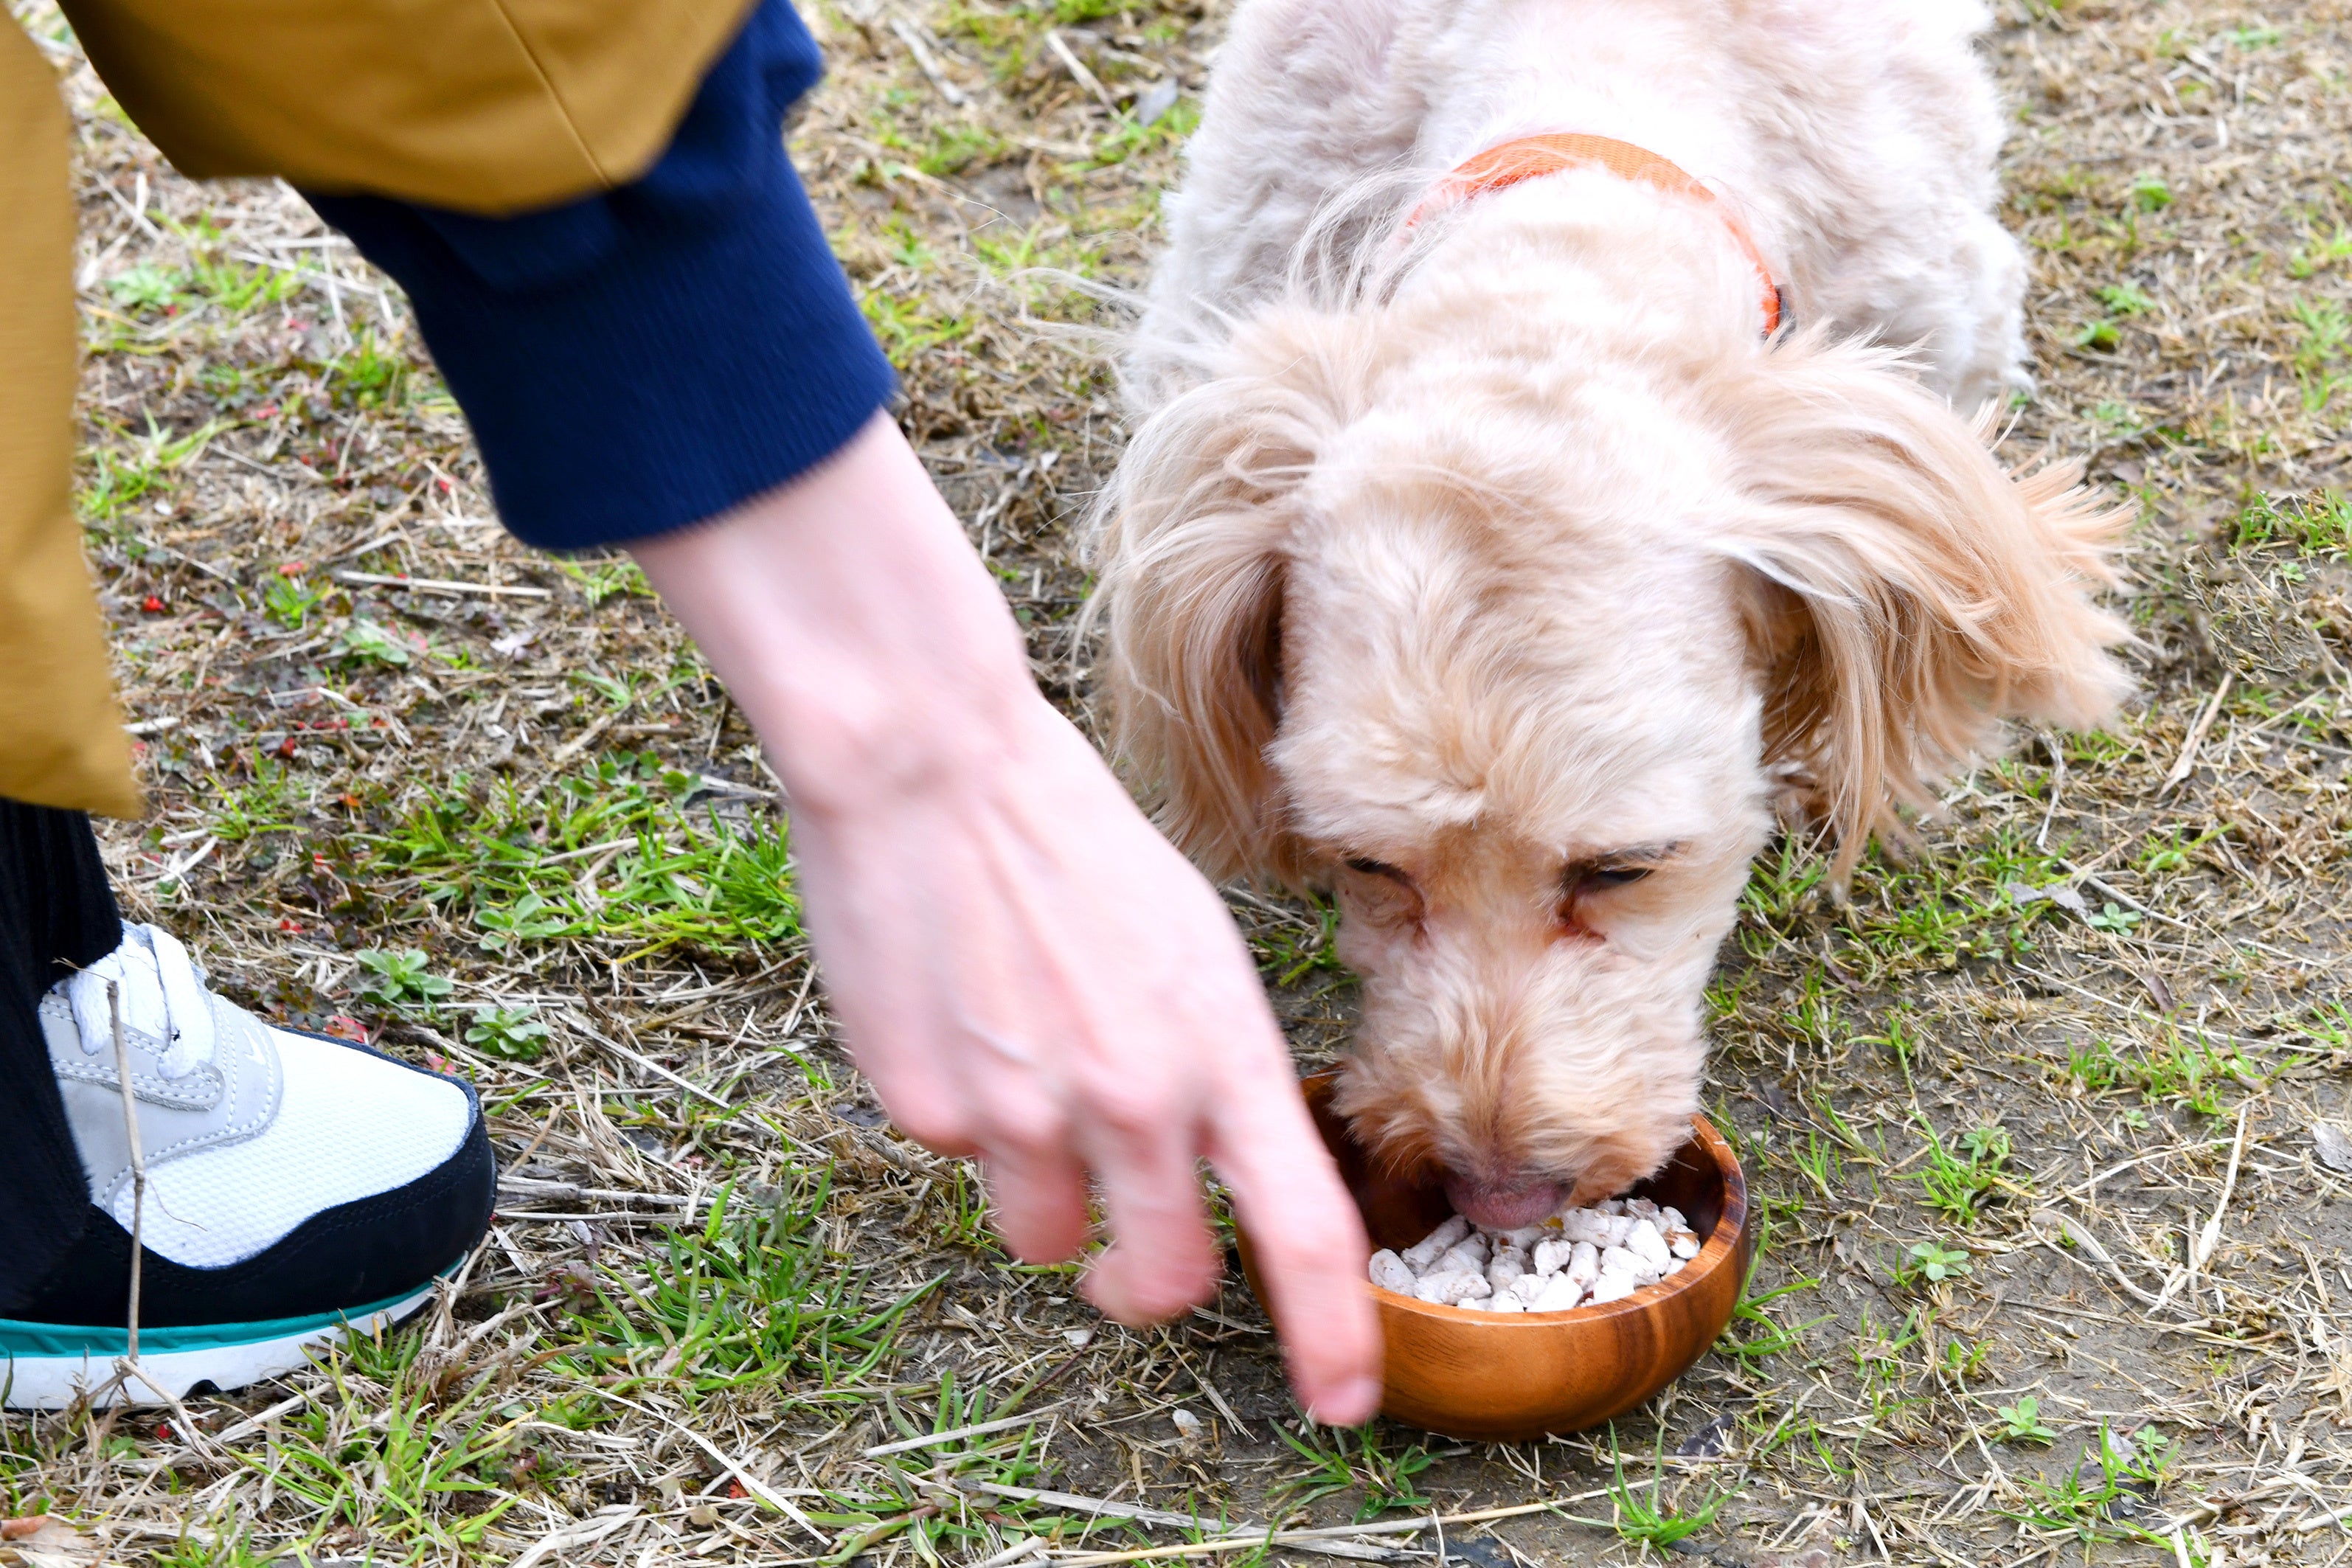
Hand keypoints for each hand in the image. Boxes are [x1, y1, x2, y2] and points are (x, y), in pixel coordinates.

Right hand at [631, 414, 1381, 1421]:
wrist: (934, 769)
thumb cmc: (1071, 839)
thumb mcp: (1190, 946)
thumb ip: (1210, 1063)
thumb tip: (1206, 1155)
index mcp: (1222, 1051)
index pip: (1302, 1232)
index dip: (1331, 1338)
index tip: (1344, 1402)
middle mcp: (1135, 1100)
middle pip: (1165, 1281)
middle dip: (1146, 1284)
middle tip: (1127, 1258)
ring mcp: (1025, 1115)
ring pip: (1045, 1238)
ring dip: (1042, 1191)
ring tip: (1018, 1068)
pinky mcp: (928, 1110)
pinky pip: (958, 1160)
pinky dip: (963, 1116)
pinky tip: (956, 1018)